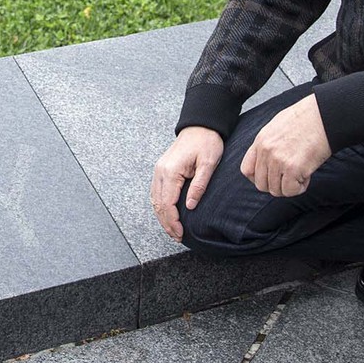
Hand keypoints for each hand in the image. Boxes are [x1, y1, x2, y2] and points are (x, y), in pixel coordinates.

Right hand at [151, 127, 224, 241]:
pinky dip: (160, 206)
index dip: (172, 222)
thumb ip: (199, 186)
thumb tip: (190, 206)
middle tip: (177, 237)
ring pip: (155, 200)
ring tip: (173, 230)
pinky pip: (156, 192)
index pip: (167, 204)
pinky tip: (168, 214)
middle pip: (158, 205)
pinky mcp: (162, 169)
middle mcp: (161, 171)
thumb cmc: (206, 142)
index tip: (180, 234)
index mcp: (171, 171)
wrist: (200, 126)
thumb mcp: (208, 164)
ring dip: (162, 217)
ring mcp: (159, 170)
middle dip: (166, 223)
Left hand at [240, 95, 329, 198]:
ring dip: (289, 186)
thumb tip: (267, 161)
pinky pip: (290, 190)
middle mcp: (266, 152)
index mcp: (261, 141)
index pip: (246, 170)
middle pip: (261, 184)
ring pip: (276, 190)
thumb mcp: (277, 127)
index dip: (258, 178)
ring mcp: (278, 160)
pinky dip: (299, 188)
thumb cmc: (307, 119)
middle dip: (276, 185)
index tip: (270, 177)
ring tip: (301, 173)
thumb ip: (268, 144)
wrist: (325, 115)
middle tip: (289, 177)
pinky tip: (307, 175)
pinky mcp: (293, 168)